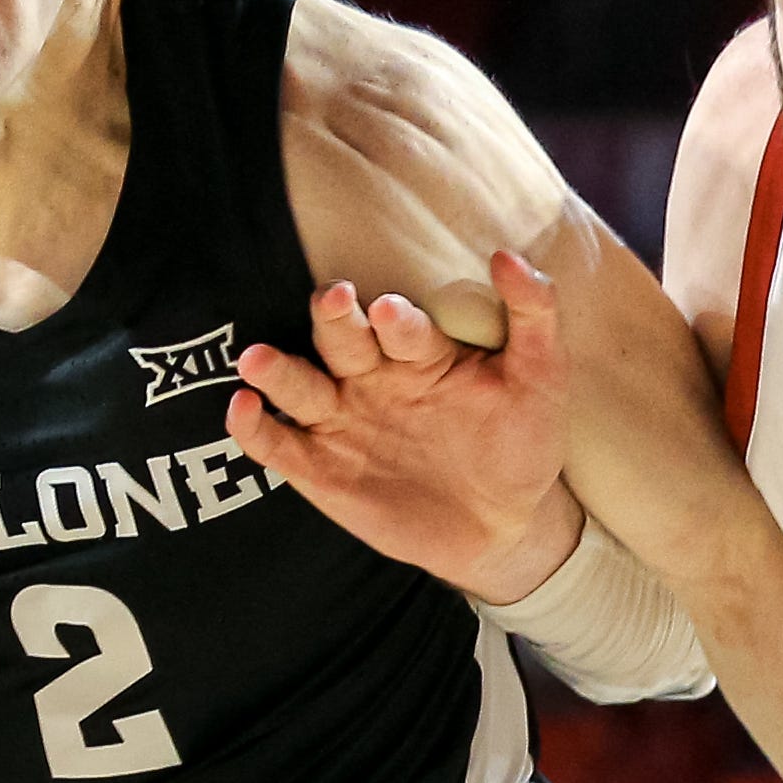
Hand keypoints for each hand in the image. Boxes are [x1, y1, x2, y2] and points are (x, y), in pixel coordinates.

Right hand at [231, 249, 586, 604]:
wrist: (504, 526)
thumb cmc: (521, 443)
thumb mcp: (541, 380)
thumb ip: (534, 317)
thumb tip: (509, 256)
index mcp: (418, 351)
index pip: (399, 326)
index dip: (394, 320)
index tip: (388, 312)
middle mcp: (371, 378)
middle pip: (341, 341)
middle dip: (333, 321)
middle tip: (332, 302)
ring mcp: (341, 421)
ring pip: (299, 387)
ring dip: (277, 371)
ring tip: (258, 359)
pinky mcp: (319, 469)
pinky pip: (277, 446)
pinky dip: (254, 429)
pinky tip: (241, 408)